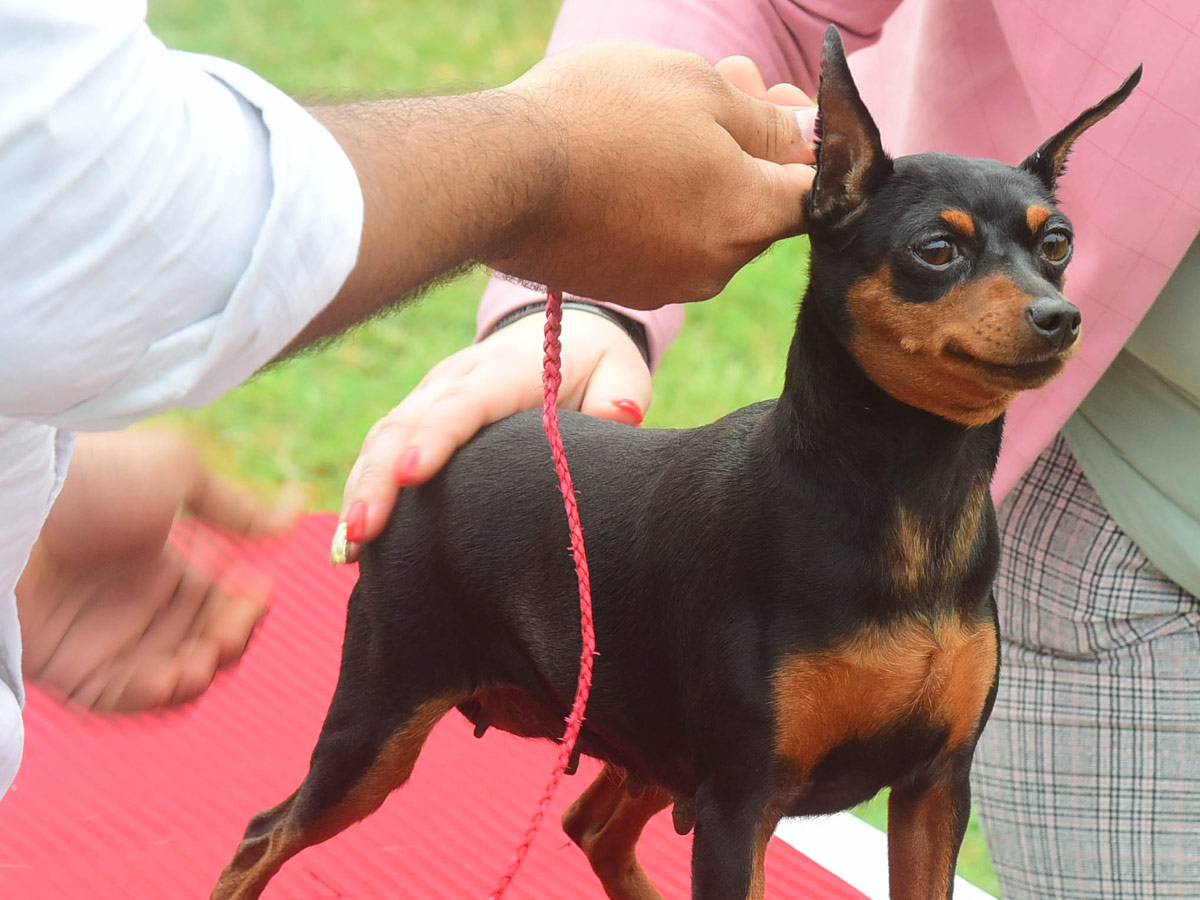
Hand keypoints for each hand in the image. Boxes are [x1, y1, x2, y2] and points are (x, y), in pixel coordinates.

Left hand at [17, 429, 302, 711]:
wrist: (14, 504)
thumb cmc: (96, 477)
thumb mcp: (176, 471)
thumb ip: (236, 506)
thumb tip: (292, 516)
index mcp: (164, 558)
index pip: (221, 597)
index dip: (247, 603)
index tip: (261, 592)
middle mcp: (136, 600)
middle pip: (203, 640)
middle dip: (228, 641)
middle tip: (229, 631)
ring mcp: (103, 636)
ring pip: (170, 676)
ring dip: (197, 675)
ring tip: (201, 660)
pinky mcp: (67, 669)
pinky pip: (121, 699)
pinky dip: (152, 698)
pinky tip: (169, 678)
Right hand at [332, 309, 649, 562]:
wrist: (564, 331)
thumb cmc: (595, 362)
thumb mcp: (620, 370)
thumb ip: (619, 394)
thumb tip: (616, 415)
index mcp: (507, 370)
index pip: (464, 402)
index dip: (435, 436)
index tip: (410, 475)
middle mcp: (457, 378)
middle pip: (406, 422)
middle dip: (378, 476)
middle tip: (363, 531)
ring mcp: (430, 395)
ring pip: (383, 436)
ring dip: (361, 488)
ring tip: (347, 547)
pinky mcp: (419, 415)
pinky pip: (381, 448)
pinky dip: (363, 489)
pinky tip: (351, 541)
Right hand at [492, 44, 816, 307]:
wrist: (500, 173)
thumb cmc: (604, 115)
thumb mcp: (701, 89)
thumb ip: (769, 122)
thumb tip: (813, 138)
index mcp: (750, 218)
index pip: (811, 189)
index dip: (802, 139)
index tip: (773, 95)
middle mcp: (717, 267)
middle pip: (757, 205)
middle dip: (749, 145)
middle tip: (723, 80)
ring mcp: (666, 284)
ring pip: (708, 224)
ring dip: (703, 172)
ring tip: (663, 117)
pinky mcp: (622, 287)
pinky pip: (662, 242)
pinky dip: (659, 205)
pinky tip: (625, 161)